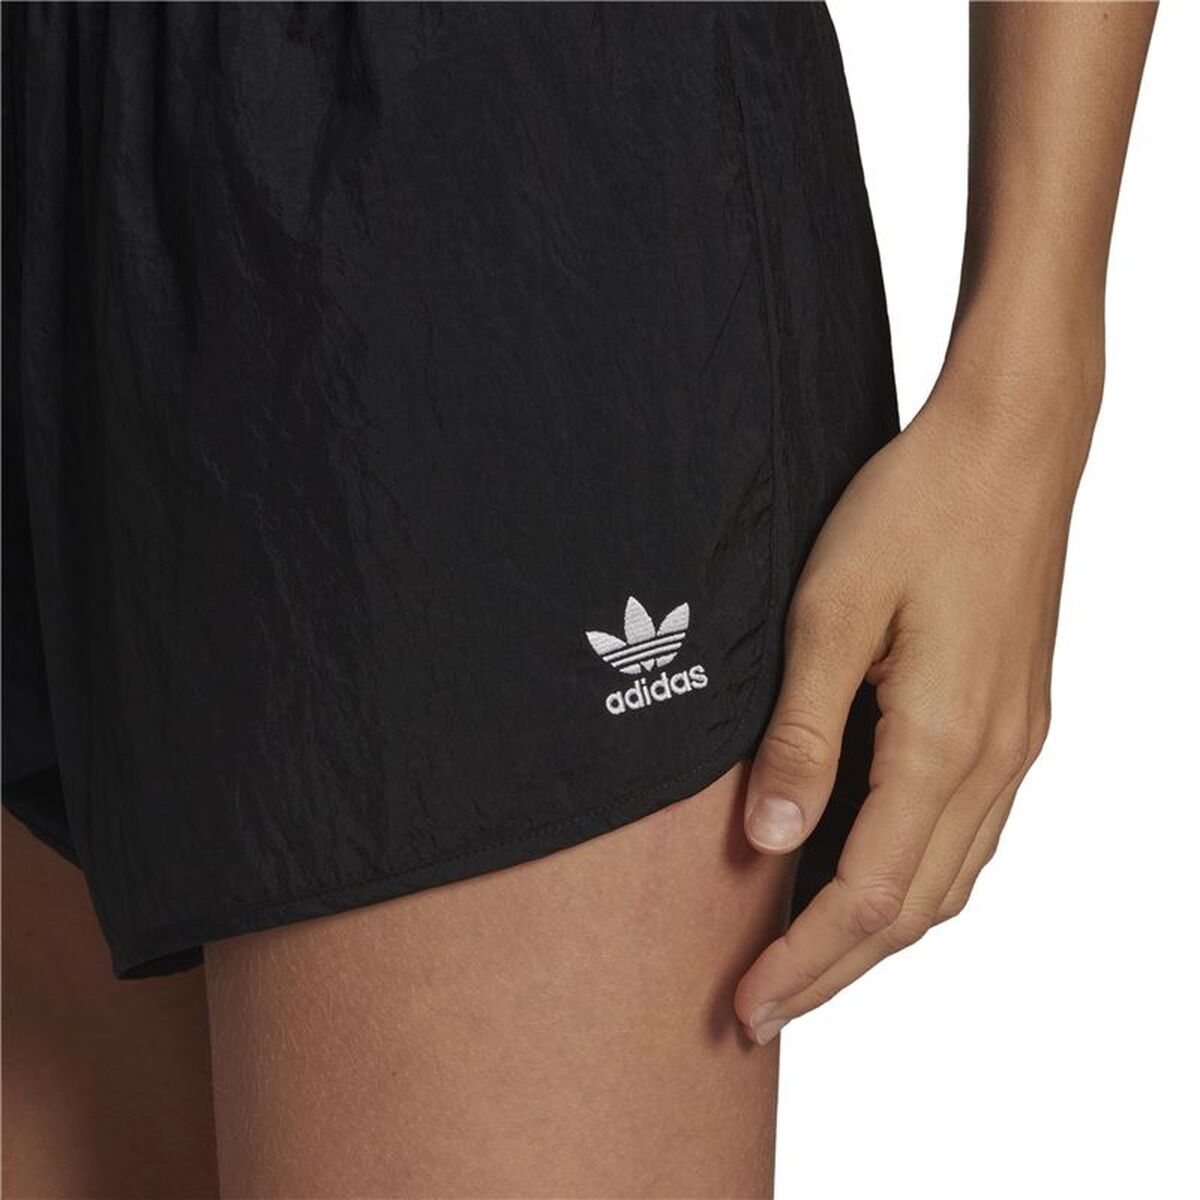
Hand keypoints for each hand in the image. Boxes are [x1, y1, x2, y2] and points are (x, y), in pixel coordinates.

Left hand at [734, 353, 1099, 1043]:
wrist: (1010, 446)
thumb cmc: (915, 511)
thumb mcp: (832, 613)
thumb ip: (804, 735)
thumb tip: (769, 839)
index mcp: (945, 742)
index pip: (864, 896)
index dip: (803, 963)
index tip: (745, 1007)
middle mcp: (994, 761)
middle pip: (910, 910)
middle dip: (834, 971)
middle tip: (763, 1010)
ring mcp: (1016, 746)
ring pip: (947, 882)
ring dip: (876, 936)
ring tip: (809, 963)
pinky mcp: (1016, 720)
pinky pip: (969, 837)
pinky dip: (914, 882)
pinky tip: (872, 876)